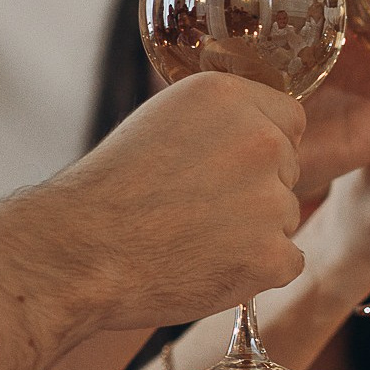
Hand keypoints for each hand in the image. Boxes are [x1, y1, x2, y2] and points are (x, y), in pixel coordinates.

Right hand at [0, 73, 305, 369]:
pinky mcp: (272, 255)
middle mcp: (260, 140)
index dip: (258, 149)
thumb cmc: (109, 190)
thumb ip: (220, 122)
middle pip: (289, 170)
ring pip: (285, 218)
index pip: (288, 120)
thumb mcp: (162, 121)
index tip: (224, 169)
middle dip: (256, 191)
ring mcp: (271, 201)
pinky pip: (286, 262)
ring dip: (253, 233)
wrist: (80, 252)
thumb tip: (261, 132)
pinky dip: (256, 272)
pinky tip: (207, 266)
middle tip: (197, 209)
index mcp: (229, 97)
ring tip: (192, 239)